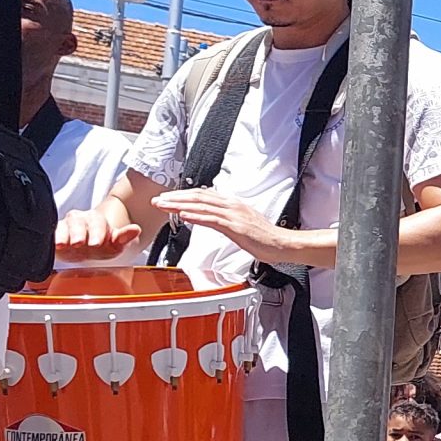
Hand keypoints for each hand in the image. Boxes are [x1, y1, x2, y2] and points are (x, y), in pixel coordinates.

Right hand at [54, 202, 140, 260]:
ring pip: (63, 226)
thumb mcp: (114, 244)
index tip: (97, 243)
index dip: (97, 232)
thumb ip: (124, 237)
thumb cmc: (100, 247)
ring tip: (63, 244)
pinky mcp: (54, 234)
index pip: (98, 222)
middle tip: (79, 243)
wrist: (84, 252)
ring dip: (63, 235)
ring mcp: (65, 226)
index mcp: (96, 220)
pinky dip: (52, 239)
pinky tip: (54, 245)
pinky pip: (51, 234)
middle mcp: (79, 220)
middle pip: (78, 222)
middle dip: (79, 233)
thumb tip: (136, 229)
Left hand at [150, 188, 291, 260]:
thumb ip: (226, 219)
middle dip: (175, 198)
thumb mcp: (242, 224)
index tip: (168, 199)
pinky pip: (212, 220)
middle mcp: (232, 206)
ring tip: (164, 205)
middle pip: (198, 197)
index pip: (203, 195)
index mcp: (232, 205)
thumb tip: (212, 219)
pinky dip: (196, 216)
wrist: (283, 244)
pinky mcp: (236, 226)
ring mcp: (234, 215)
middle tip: (158, 200)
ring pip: (202, 206)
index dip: (183, 195)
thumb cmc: (265, 238)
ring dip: (180, 204)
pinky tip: (184, 215)